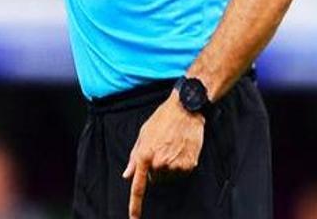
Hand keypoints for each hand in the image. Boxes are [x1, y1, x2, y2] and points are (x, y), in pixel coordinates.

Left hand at [122, 89, 206, 217]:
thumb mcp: (143, 135)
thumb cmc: (163, 119)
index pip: (138, 187)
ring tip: (174, 148)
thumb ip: (134, 157)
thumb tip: (127, 175)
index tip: (134, 218)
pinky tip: (183, 149)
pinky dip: (182, 164)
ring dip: (170, 167)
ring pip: (170, 176)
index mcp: (144, 156)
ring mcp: (175, 165)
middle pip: (156, 179)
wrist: (186, 109)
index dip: (135, 205)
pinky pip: (182, 172)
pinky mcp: (189, 164)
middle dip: (157, 169)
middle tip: (163, 150)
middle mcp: (159, 163)